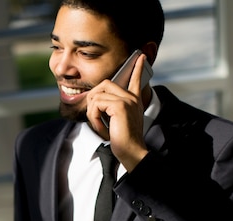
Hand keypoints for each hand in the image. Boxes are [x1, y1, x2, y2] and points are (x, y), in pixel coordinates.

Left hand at [86, 54, 149, 171]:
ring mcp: (127, 100)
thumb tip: (95, 100)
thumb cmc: (122, 140)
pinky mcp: (120, 106)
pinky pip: (96, 106)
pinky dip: (93, 119)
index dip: (137, 68)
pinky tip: (102, 129)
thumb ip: (109, 108)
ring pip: (97, 96)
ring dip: (92, 113)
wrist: (131, 151)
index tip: (140, 56)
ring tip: (100, 126)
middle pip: (104, 84)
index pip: (136, 79)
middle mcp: (132, 97)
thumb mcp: (115, 121)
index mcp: (134, 100)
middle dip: (92, 98)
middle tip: (93, 115)